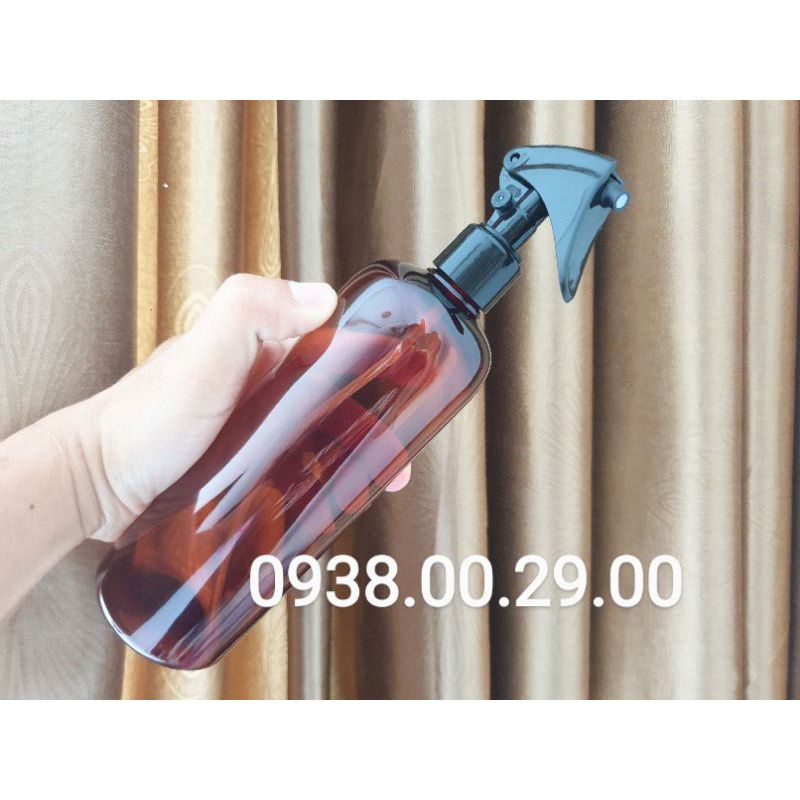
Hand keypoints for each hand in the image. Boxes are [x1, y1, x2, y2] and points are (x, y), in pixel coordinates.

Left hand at [86, 274, 411, 541]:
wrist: (99, 485)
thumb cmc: (142, 422)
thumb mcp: (203, 356)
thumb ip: (251, 312)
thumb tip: (321, 298)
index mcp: (259, 346)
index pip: (331, 341)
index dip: (372, 362)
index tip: (403, 387)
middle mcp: (259, 381)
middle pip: (332, 394)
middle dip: (369, 422)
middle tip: (391, 456)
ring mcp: (251, 423)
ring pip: (316, 432)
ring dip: (347, 454)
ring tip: (372, 484)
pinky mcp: (242, 460)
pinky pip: (292, 462)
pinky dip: (316, 476)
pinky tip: (326, 495)